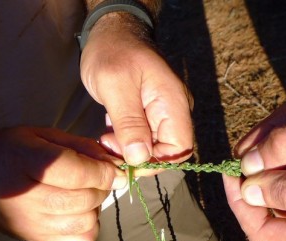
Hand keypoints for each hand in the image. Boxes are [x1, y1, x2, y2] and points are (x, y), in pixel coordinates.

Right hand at [0, 127, 127, 240]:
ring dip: (95, 207)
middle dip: (101, 187)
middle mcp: (27, 197)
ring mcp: (31, 224)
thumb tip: (115, 165)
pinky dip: (88, 228)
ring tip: (85, 194)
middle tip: (97, 178)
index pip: (77, 173)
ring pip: (85, 222)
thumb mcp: (41, 135)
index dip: (104, 171)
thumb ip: (80, 147)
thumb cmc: (11, 152)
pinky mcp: (37, 240)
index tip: (114, 169)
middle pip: (84, 198)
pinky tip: (78, 213)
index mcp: (26, 161)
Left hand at [79, 13, 193, 166]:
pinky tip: (110, 131)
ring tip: (106, 137)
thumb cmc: (112, 53)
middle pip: (166, 151)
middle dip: (138, 156)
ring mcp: (162, 113)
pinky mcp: (149, 114)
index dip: (155, 161)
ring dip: (128, 150)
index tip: (125, 159)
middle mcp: (174, 111)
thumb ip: (129, 122)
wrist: (111, 32)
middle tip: (109, 144)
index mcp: (173, 103)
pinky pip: (143, 138)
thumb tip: (140, 158)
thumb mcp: (115, 86)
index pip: (179, 148)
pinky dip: (126, 141)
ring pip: (152, 147)